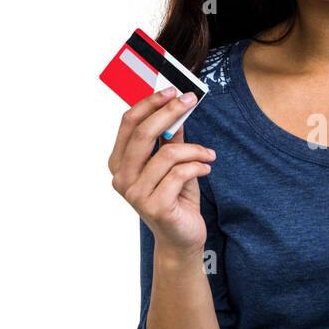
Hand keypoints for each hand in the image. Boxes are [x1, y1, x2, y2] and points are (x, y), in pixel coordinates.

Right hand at [107, 87, 217, 257]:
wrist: (181, 239)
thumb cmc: (176, 198)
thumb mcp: (173, 163)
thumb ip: (171, 137)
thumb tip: (177, 104)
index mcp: (119, 163)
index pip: (128, 123)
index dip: (150, 103)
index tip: (172, 90)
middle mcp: (121, 177)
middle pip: (143, 133)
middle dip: (169, 111)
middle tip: (190, 100)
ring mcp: (135, 194)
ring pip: (169, 154)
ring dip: (195, 150)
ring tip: (209, 155)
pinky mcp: (155, 206)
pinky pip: (181, 173)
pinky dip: (199, 166)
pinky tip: (206, 169)